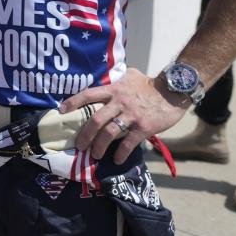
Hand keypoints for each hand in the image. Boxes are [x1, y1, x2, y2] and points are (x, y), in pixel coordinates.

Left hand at [58, 68, 188, 163]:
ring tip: (94, 155)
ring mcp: (131, 115)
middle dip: (84, 135)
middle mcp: (119, 102)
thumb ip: (118, 78)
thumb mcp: (131, 75)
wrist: (174, 91)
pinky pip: (128, 143)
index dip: (73, 102)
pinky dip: (120, 153)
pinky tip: (117, 159)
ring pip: (109, 133)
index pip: (88, 94)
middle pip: (95, 119)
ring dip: (99, 146)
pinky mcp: (143, 127)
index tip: (61, 111)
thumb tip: (108, 76)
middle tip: (79, 145)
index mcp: (114, 89)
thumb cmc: (150, 84)